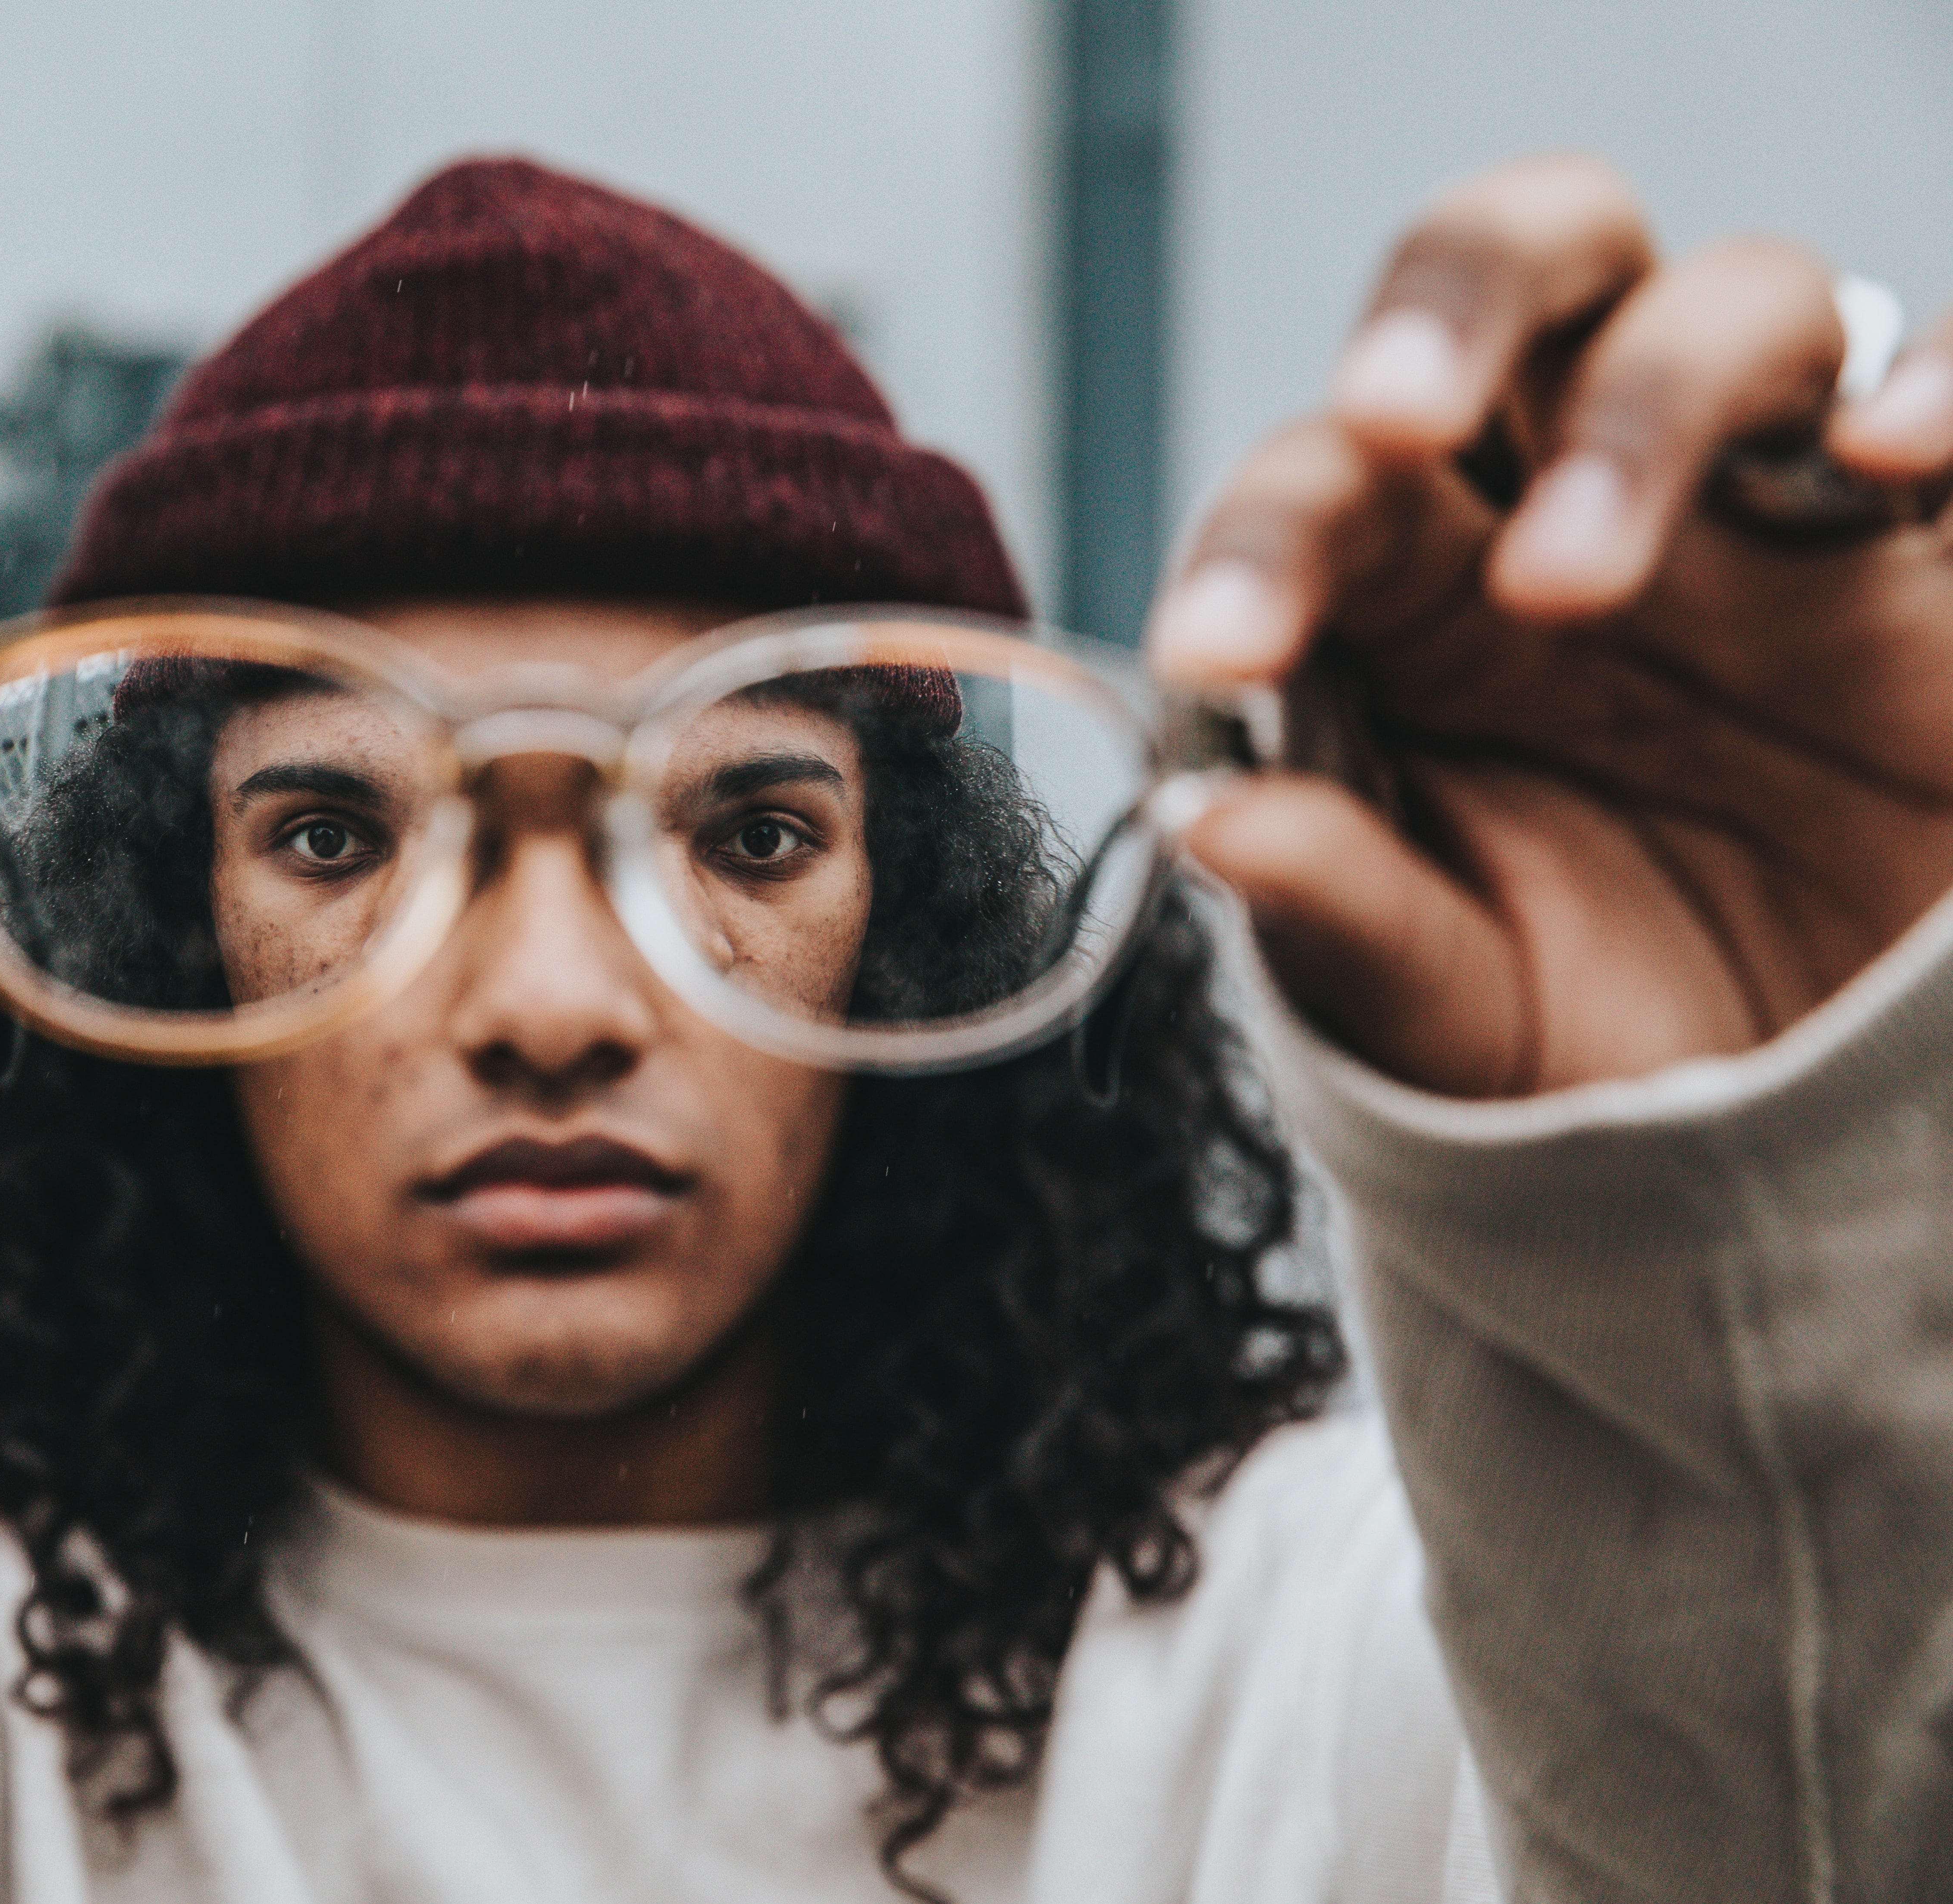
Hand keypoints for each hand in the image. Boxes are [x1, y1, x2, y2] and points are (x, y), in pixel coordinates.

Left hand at [1151, 155, 1952, 1097]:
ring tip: (1569, 584)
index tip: (1218, 652)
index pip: (1323, 482)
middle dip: (1447, 305)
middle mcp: (1590, 505)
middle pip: (1521, 272)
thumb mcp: (1445, 1012)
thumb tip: (1204, 824)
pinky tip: (1884, 450)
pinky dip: (1940, 388)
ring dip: (1645, 406)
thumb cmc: (1585, 1044)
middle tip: (1389, 421)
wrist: (1786, 1139)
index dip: (1260, 543)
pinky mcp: (1941, 566)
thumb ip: (1340, 914)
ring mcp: (1782, 516)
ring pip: (1737, 304)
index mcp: (1427, 595)